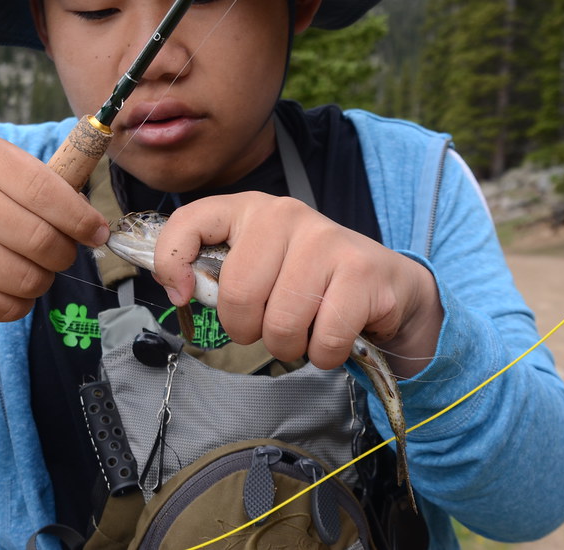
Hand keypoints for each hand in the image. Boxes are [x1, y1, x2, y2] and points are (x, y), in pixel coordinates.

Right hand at [0, 134, 109, 321]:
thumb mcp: (13, 176)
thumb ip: (56, 190)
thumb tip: (96, 228)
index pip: (43, 189)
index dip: (79, 217)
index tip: (98, 233)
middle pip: (37, 238)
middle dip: (64, 253)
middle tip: (63, 254)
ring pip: (23, 277)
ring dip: (43, 280)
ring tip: (37, 270)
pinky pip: (4, 306)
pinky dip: (21, 304)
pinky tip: (14, 290)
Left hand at [152, 192, 442, 374]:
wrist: (390, 286)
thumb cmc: (310, 282)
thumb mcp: (258, 267)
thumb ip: (216, 273)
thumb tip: (180, 291)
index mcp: (250, 209)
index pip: (191, 221)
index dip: (173, 263)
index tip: (183, 296)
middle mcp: (285, 214)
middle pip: (237, 294)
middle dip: (248, 329)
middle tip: (269, 325)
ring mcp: (326, 239)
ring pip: (281, 324)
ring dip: (290, 346)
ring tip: (306, 328)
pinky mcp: (361, 271)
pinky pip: (323, 340)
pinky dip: (325, 354)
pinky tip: (335, 334)